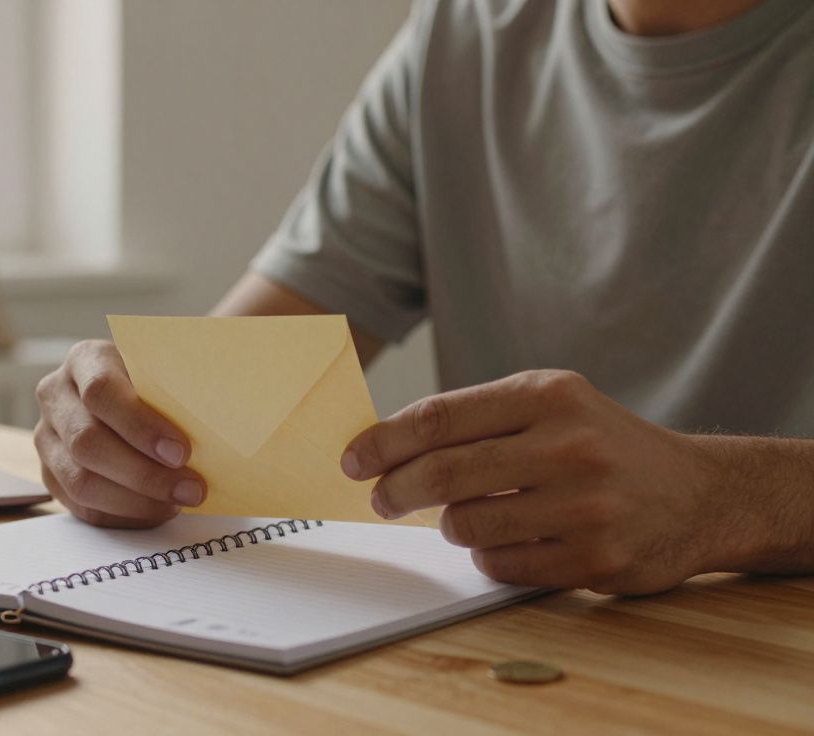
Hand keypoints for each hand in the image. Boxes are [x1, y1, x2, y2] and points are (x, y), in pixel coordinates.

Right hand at [34, 340, 205, 527]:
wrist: (132, 396)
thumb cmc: (158, 383)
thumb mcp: (166, 372)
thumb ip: (179, 392)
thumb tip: (216, 425)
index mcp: (85, 359)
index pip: (100, 392)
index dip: (140, 426)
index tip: (181, 451)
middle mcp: (56, 395)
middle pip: (87, 442)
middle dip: (143, 473)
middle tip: (190, 489)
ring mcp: (47, 437)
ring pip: (81, 481)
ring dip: (136, 501)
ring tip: (177, 503)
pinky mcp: (50, 474)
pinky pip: (82, 507)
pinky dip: (125, 515)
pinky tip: (157, 510)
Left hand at [341, 370, 731, 594]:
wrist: (698, 493)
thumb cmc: (601, 444)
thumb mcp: (550, 404)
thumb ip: (476, 418)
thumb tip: (384, 445)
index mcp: (548, 395)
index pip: (439, 417)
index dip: (383, 442)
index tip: (353, 460)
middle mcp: (570, 445)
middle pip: (444, 473)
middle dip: (396, 490)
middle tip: (381, 499)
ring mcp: (586, 505)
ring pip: (466, 524)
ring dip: (451, 524)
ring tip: (467, 515)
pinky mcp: (596, 558)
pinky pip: (501, 564)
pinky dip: (489, 555)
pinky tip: (509, 538)